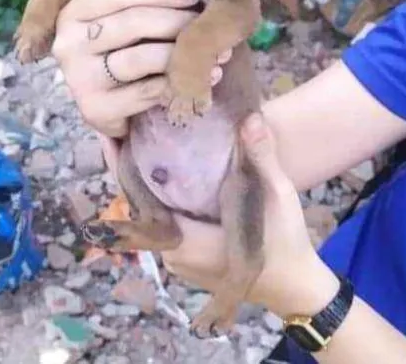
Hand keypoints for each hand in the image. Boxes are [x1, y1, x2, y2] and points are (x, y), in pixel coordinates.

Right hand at [52, 0, 231, 138]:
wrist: (116, 104)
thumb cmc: (126, 48)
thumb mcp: (121, 14)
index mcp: (73, 10)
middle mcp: (68, 42)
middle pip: (134, 22)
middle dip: (179, 22)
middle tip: (207, 26)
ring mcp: (78, 78)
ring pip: (143, 57)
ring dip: (185, 55)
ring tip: (217, 54)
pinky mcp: (95, 109)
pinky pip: (148, 90)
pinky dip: (181, 83)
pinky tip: (205, 79)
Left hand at [100, 113, 339, 318]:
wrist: (294, 287)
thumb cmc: (287, 244)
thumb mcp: (280, 197)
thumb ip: (262, 158)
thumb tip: (250, 119)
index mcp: (185, 241)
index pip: (139, 201)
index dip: (122, 168)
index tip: (110, 135)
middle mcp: (172, 253)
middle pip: (139, 204)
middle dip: (129, 166)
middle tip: (122, 124)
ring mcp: (176, 258)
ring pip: (149, 214)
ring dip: (143, 180)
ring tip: (136, 137)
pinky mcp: (184, 256)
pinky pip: (161, 221)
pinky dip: (158, 195)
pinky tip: (161, 166)